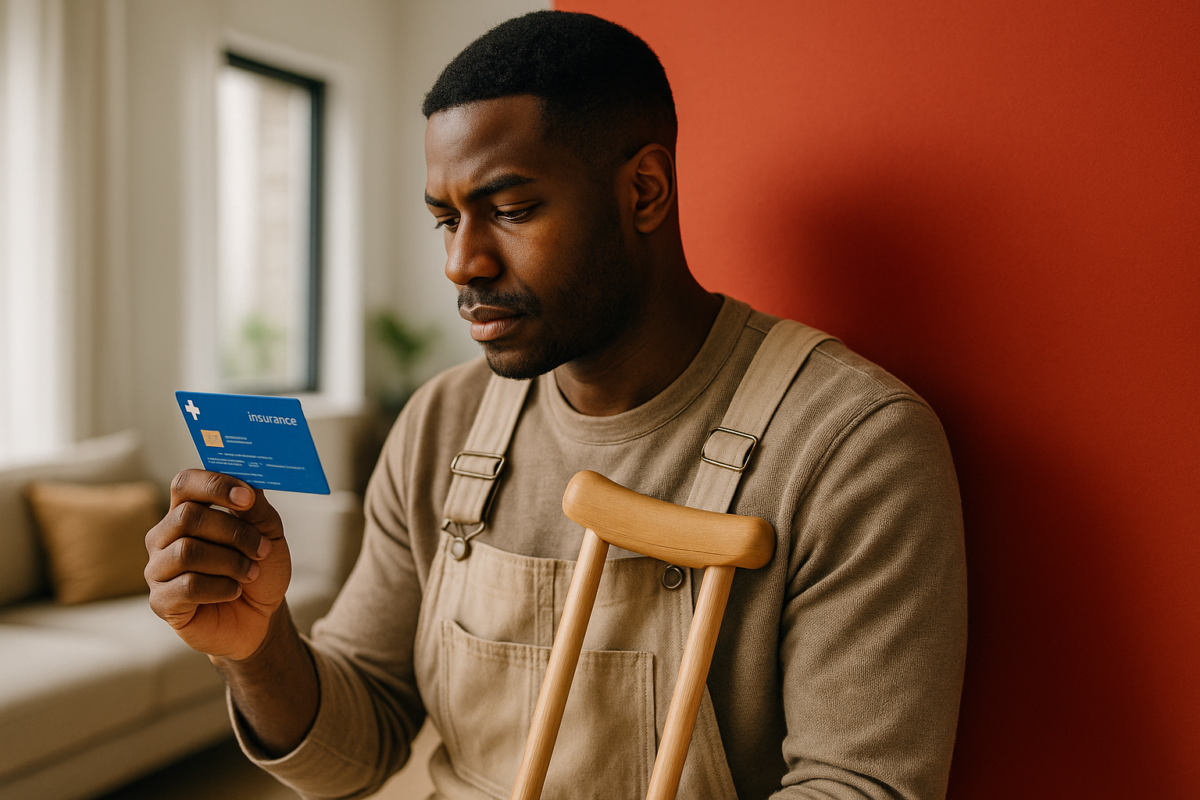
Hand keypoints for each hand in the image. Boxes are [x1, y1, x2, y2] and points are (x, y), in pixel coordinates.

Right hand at [146, 470, 290, 659]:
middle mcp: (165, 536)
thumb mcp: (268, 533)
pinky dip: (221, 588)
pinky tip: (233, 591)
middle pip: (187, 516)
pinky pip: (187, 586)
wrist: (261, 616)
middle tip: (261, 549)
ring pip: (187, 552)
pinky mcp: (161, 601)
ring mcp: (158, 569)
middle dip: (233, 532)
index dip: (214, 485)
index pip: (184, 483)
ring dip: (231, 562)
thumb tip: (247, 481)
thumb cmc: (260, 569)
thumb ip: (256, 507)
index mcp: (187, 511)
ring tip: (251, 573)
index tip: (247, 498)